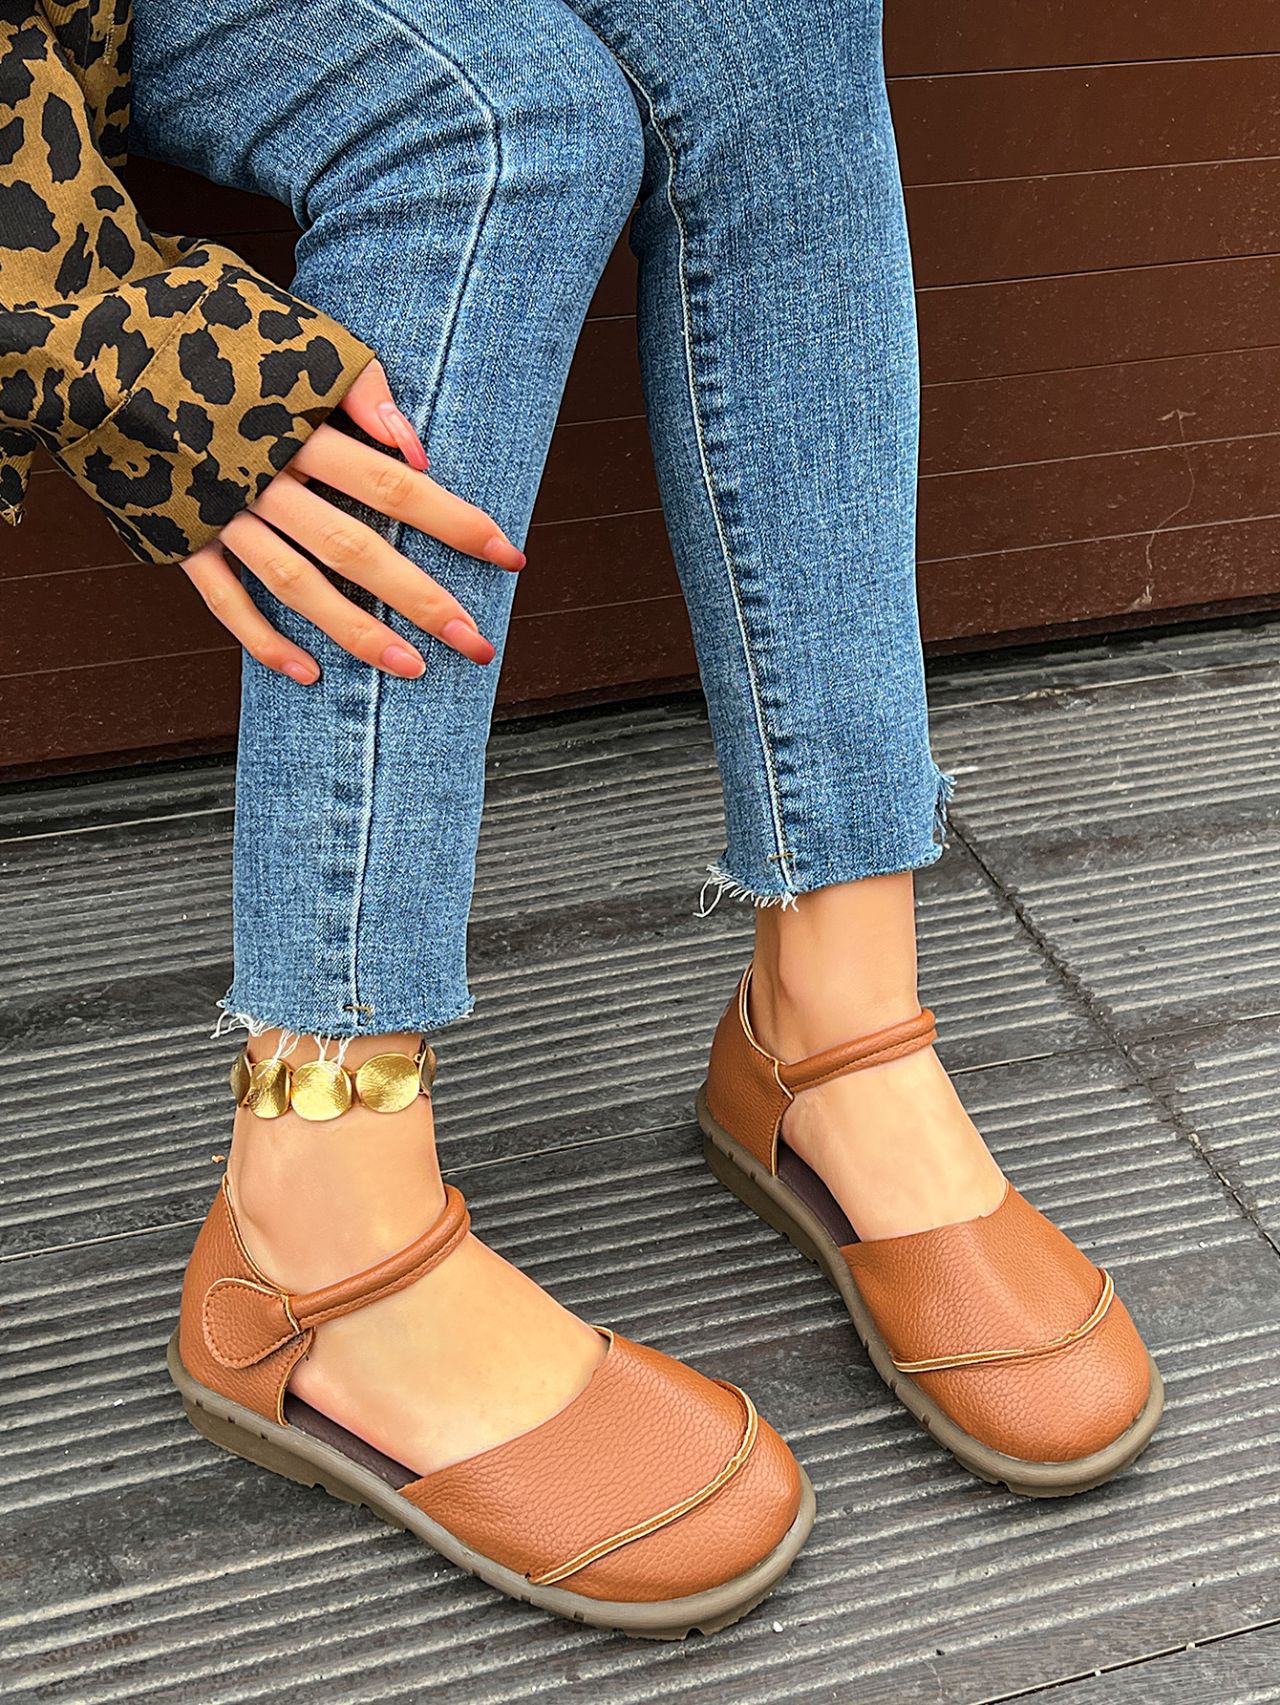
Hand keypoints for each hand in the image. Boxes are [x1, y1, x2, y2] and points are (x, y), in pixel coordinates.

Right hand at [181, 359, 524, 683]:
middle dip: (422, 599)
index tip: (509, 556)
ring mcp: (217, 511)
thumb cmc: (203, 325)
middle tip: (477, 643)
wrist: (86, 340)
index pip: (394, 484)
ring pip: (297, 585)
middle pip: (355, 548)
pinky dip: (263, 640)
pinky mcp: (178, 533)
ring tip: (413, 668)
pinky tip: (308, 674)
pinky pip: (223, 599)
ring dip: (357, 632)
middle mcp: (260, 475)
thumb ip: (357, 384)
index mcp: (295, 423)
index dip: (456, 522)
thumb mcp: (288, 329)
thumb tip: (415, 449)